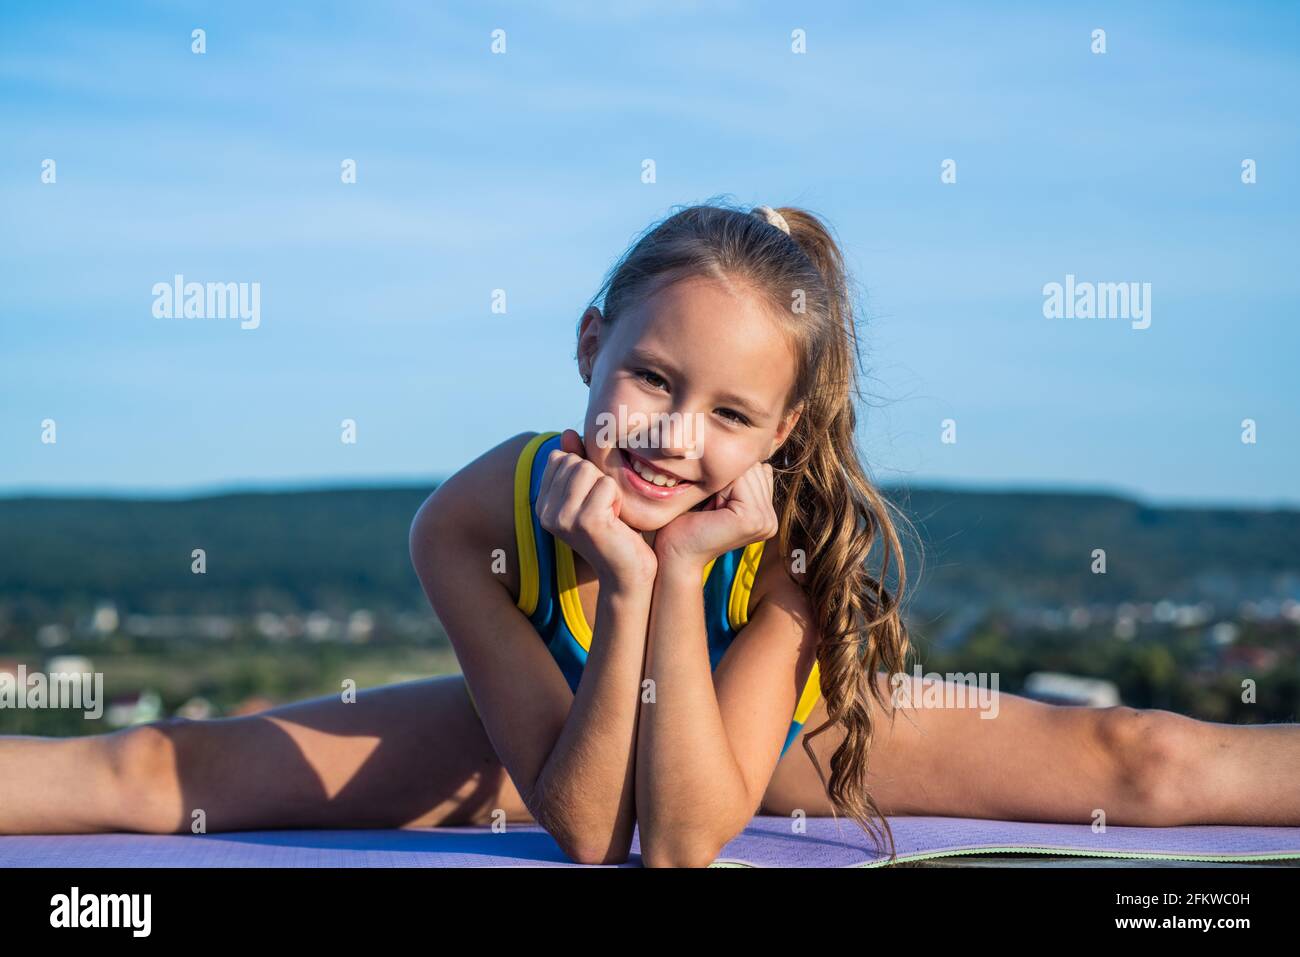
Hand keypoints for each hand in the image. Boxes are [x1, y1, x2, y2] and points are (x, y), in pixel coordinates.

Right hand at [535, 429, 658, 587]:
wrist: (628, 571)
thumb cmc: (614, 529)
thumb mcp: (592, 491)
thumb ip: (578, 462)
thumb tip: (566, 432)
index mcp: (542, 504)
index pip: (560, 458)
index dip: (585, 471)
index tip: (593, 500)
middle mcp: (546, 512)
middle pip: (575, 462)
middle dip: (598, 479)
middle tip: (604, 509)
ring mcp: (563, 517)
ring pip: (589, 470)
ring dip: (608, 488)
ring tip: (610, 513)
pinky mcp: (585, 522)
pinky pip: (606, 485)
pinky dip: (618, 499)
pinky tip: (616, 521)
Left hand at [653, 460, 777, 570]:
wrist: (675, 554)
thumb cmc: (687, 524)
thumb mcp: (719, 495)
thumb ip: (741, 479)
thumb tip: (756, 452)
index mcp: (767, 514)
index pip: (757, 469)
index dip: (729, 476)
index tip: (713, 501)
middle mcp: (771, 519)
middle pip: (753, 468)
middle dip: (726, 478)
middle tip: (710, 506)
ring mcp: (766, 521)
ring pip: (746, 471)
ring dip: (721, 483)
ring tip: (710, 508)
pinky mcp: (753, 520)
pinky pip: (738, 479)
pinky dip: (719, 487)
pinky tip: (710, 509)